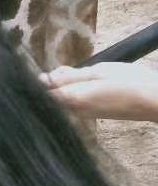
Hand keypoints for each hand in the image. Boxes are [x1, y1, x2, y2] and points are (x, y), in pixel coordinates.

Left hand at [42, 62, 157, 121]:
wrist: (153, 101)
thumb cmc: (129, 82)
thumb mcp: (98, 72)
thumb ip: (70, 76)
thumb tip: (45, 78)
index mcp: (73, 98)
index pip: (42, 92)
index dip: (38, 81)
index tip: (43, 70)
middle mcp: (74, 111)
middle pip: (50, 96)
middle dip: (53, 82)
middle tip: (70, 71)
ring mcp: (82, 114)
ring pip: (61, 99)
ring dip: (64, 86)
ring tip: (82, 76)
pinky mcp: (91, 115)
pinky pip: (72, 103)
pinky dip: (73, 92)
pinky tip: (87, 83)